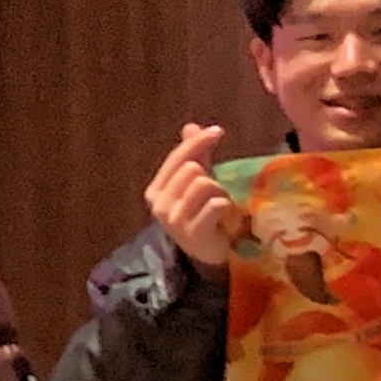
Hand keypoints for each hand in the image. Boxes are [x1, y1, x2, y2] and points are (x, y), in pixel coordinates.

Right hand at [149, 125, 238, 271]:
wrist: (203, 254)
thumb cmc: (199, 215)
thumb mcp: (194, 182)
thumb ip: (193, 155)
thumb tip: (190, 126)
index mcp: (156, 190)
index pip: (177, 157)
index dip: (198, 142)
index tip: (218, 131)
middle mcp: (159, 204)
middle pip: (191, 169)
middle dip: (210, 176)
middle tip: (214, 192)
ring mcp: (174, 220)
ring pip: (203, 184)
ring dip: (219, 191)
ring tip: (218, 204)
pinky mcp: (193, 232)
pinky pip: (215, 203)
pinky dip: (224, 205)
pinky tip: (223, 214)